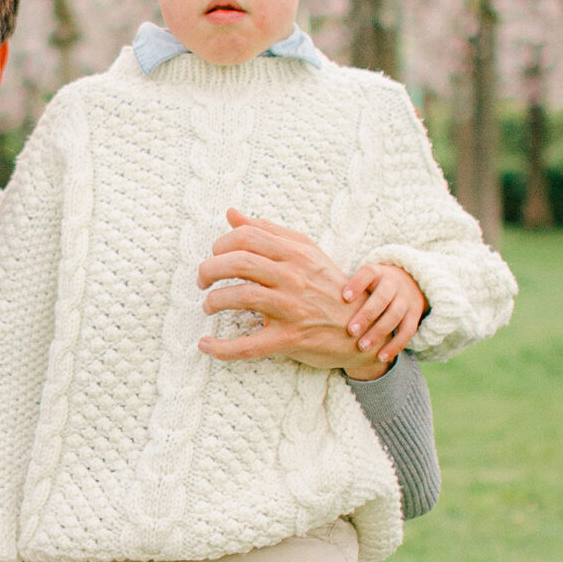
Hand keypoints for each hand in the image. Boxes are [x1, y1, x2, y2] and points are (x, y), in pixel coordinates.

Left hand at [197, 211, 387, 374]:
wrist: (359, 326)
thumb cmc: (327, 286)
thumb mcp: (305, 251)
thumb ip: (267, 231)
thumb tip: (231, 214)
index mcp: (295, 253)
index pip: (246, 237)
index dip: (220, 245)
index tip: (214, 256)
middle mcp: (293, 277)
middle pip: (238, 262)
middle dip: (209, 270)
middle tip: (203, 281)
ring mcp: (292, 308)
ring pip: (240, 297)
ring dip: (214, 301)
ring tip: (209, 305)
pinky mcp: (290, 338)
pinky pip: (248, 345)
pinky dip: (221, 347)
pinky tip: (206, 344)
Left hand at [342, 260, 427, 364]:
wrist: (408, 284)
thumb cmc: (370, 287)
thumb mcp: (360, 280)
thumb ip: (339, 286)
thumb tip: (306, 296)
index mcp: (377, 272)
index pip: (368, 273)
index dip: (357, 284)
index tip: (344, 297)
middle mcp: (393, 284)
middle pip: (382, 297)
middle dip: (366, 314)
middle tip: (350, 331)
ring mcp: (405, 299)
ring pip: (395, 315)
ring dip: (379, 332)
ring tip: (362, 347)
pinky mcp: (414, 315)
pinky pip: (407, 331)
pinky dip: (395, 345)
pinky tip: (381, 356)